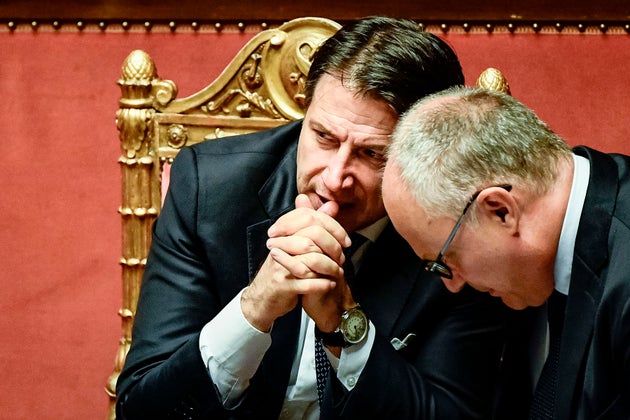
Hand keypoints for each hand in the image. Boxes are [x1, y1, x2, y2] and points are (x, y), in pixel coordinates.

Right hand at [241, 195, 350, 331]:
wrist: (262, 297)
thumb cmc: (283, 268)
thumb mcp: (297, 244)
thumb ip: (314, 224)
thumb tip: (332, 205)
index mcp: (283, 234)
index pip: (309, 220)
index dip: (332, 228)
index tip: (346, 241)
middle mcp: (279, 247)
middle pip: (310, 240)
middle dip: (332, 249)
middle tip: (342, 258)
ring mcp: (280, 267)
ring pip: (311, 261)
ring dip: (330, 267)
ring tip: (339, 271)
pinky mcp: (282, 286)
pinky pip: (307, 284)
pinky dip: (322, 284)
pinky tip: (331, 284)